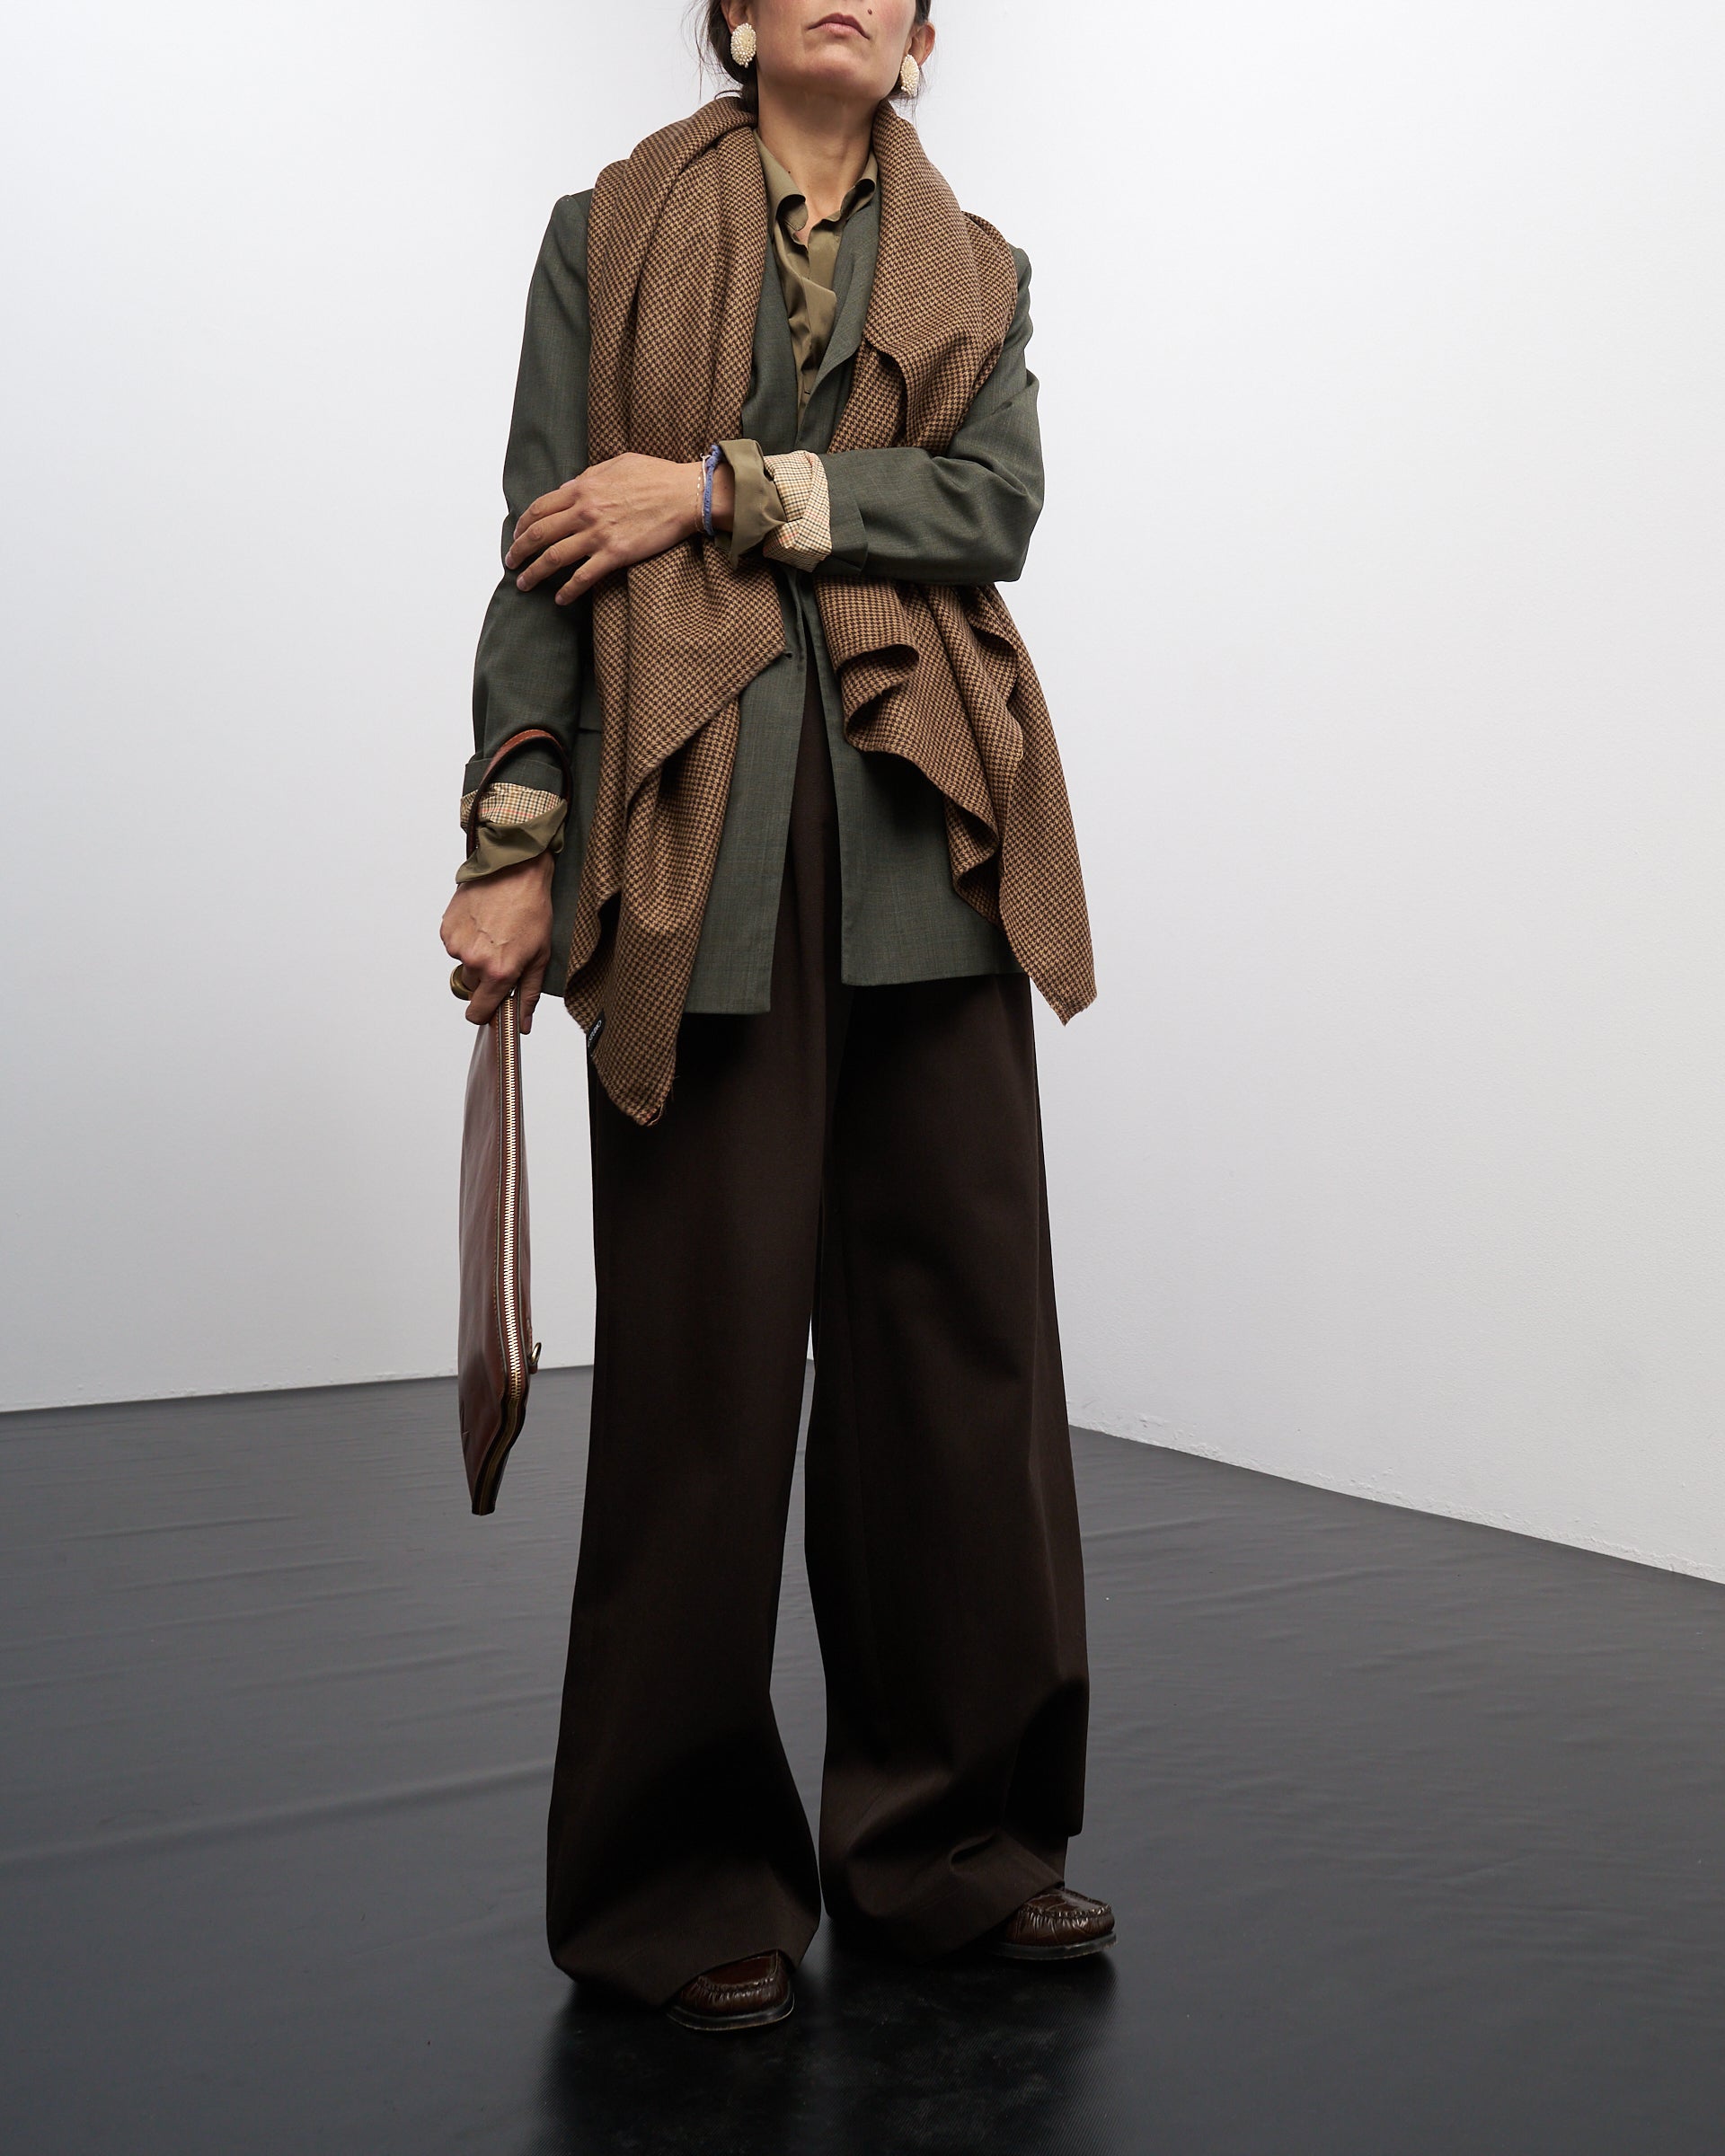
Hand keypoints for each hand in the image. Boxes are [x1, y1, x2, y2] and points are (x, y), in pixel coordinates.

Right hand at [440, 853, 555, 1030]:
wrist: (514, 871)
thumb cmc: (532, 909)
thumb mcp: (540, 955)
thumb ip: (529, 994)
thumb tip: (523, 1023)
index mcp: (499, 972)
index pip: (478, 1012)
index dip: (484, 1013)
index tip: (489, 1008)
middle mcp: (474, 961)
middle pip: (472, 987)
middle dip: (485, 978)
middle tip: (503, 953)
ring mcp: (457, 945)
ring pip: (463, 965)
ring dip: (475, 956)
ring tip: (494, 933)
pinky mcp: (447, 929)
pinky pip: (455, 946)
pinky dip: (466, 939)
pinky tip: (482, 923)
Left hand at [504, 453, 735, 605]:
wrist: (685, 494)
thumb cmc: (656, 476)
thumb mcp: (616, 465)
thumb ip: (589, 478)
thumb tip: (571, 488)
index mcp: (582, 488)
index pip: (539, 508)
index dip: (523, 524)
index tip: (518, 535)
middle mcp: (584, 511)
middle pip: (539, 534)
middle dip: (519, 550)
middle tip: (510, 562)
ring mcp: (598, 534)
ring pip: (554, 557)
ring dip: (534, 573)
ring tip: (523, 584)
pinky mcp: (615, 554)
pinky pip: (584, 576)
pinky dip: (568, 590)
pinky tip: (560, 599)